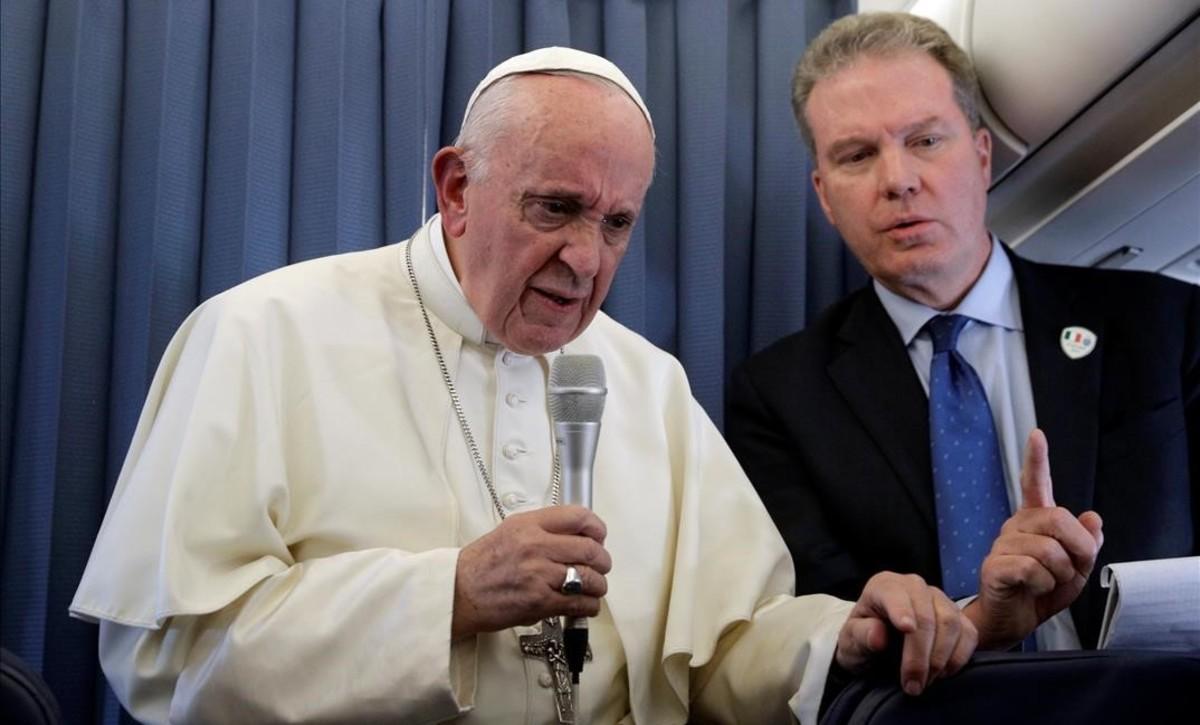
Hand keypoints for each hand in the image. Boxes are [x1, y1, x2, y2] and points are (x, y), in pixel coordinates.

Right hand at [451, 505, 610, 639]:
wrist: (459, 592)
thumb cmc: (481, 565)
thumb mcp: (510, 531)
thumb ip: (542, 529)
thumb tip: (575, 534)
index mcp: (529, 525)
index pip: (579, 517)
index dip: (597, 528)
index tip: (599, 536)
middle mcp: (536, 546)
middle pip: (590, 549)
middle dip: (602, 560)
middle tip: (601, 566)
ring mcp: (539, 574)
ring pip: (590, 578)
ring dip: (598, 585)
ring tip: (594, 587)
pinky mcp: (540, 602)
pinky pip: (580, 603)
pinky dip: (589, 606)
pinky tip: (585, 604)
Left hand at [836, 572, 976, 695]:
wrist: (878, 649)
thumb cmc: (863, 640)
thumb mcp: (851, 641)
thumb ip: (861, 635)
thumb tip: (878, 636)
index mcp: (884, 585)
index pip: (894, 594)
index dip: (902, 611)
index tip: (906, 629)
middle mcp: (914, 586)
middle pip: (927, 615)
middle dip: (920, 653)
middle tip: (912, 684)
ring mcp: (940, 600)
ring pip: (951, 624)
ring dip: (940, 659)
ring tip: (924, 682)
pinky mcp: (959, 618)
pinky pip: (969, 634)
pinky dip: (958, 658)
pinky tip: (942, 674)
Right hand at [965, 429, 1103, 648]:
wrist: (1012, 621)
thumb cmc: (1040, 593)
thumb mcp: (1076, 570)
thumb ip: (1087, 544)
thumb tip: (1094, 517)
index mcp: (1035, 522)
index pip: (1035, 484)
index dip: (1037, 459)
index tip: (1037, 435)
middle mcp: (1016, 526)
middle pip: (1058, 518)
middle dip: (1077, 549)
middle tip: (1071, 569)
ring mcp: (1002, 544)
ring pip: (1049, 550)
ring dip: (1060, 574)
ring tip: (1047, 583)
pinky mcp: (994, 566)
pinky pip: (1033, 569)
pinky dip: (1043, 585)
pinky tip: (1032, 589)